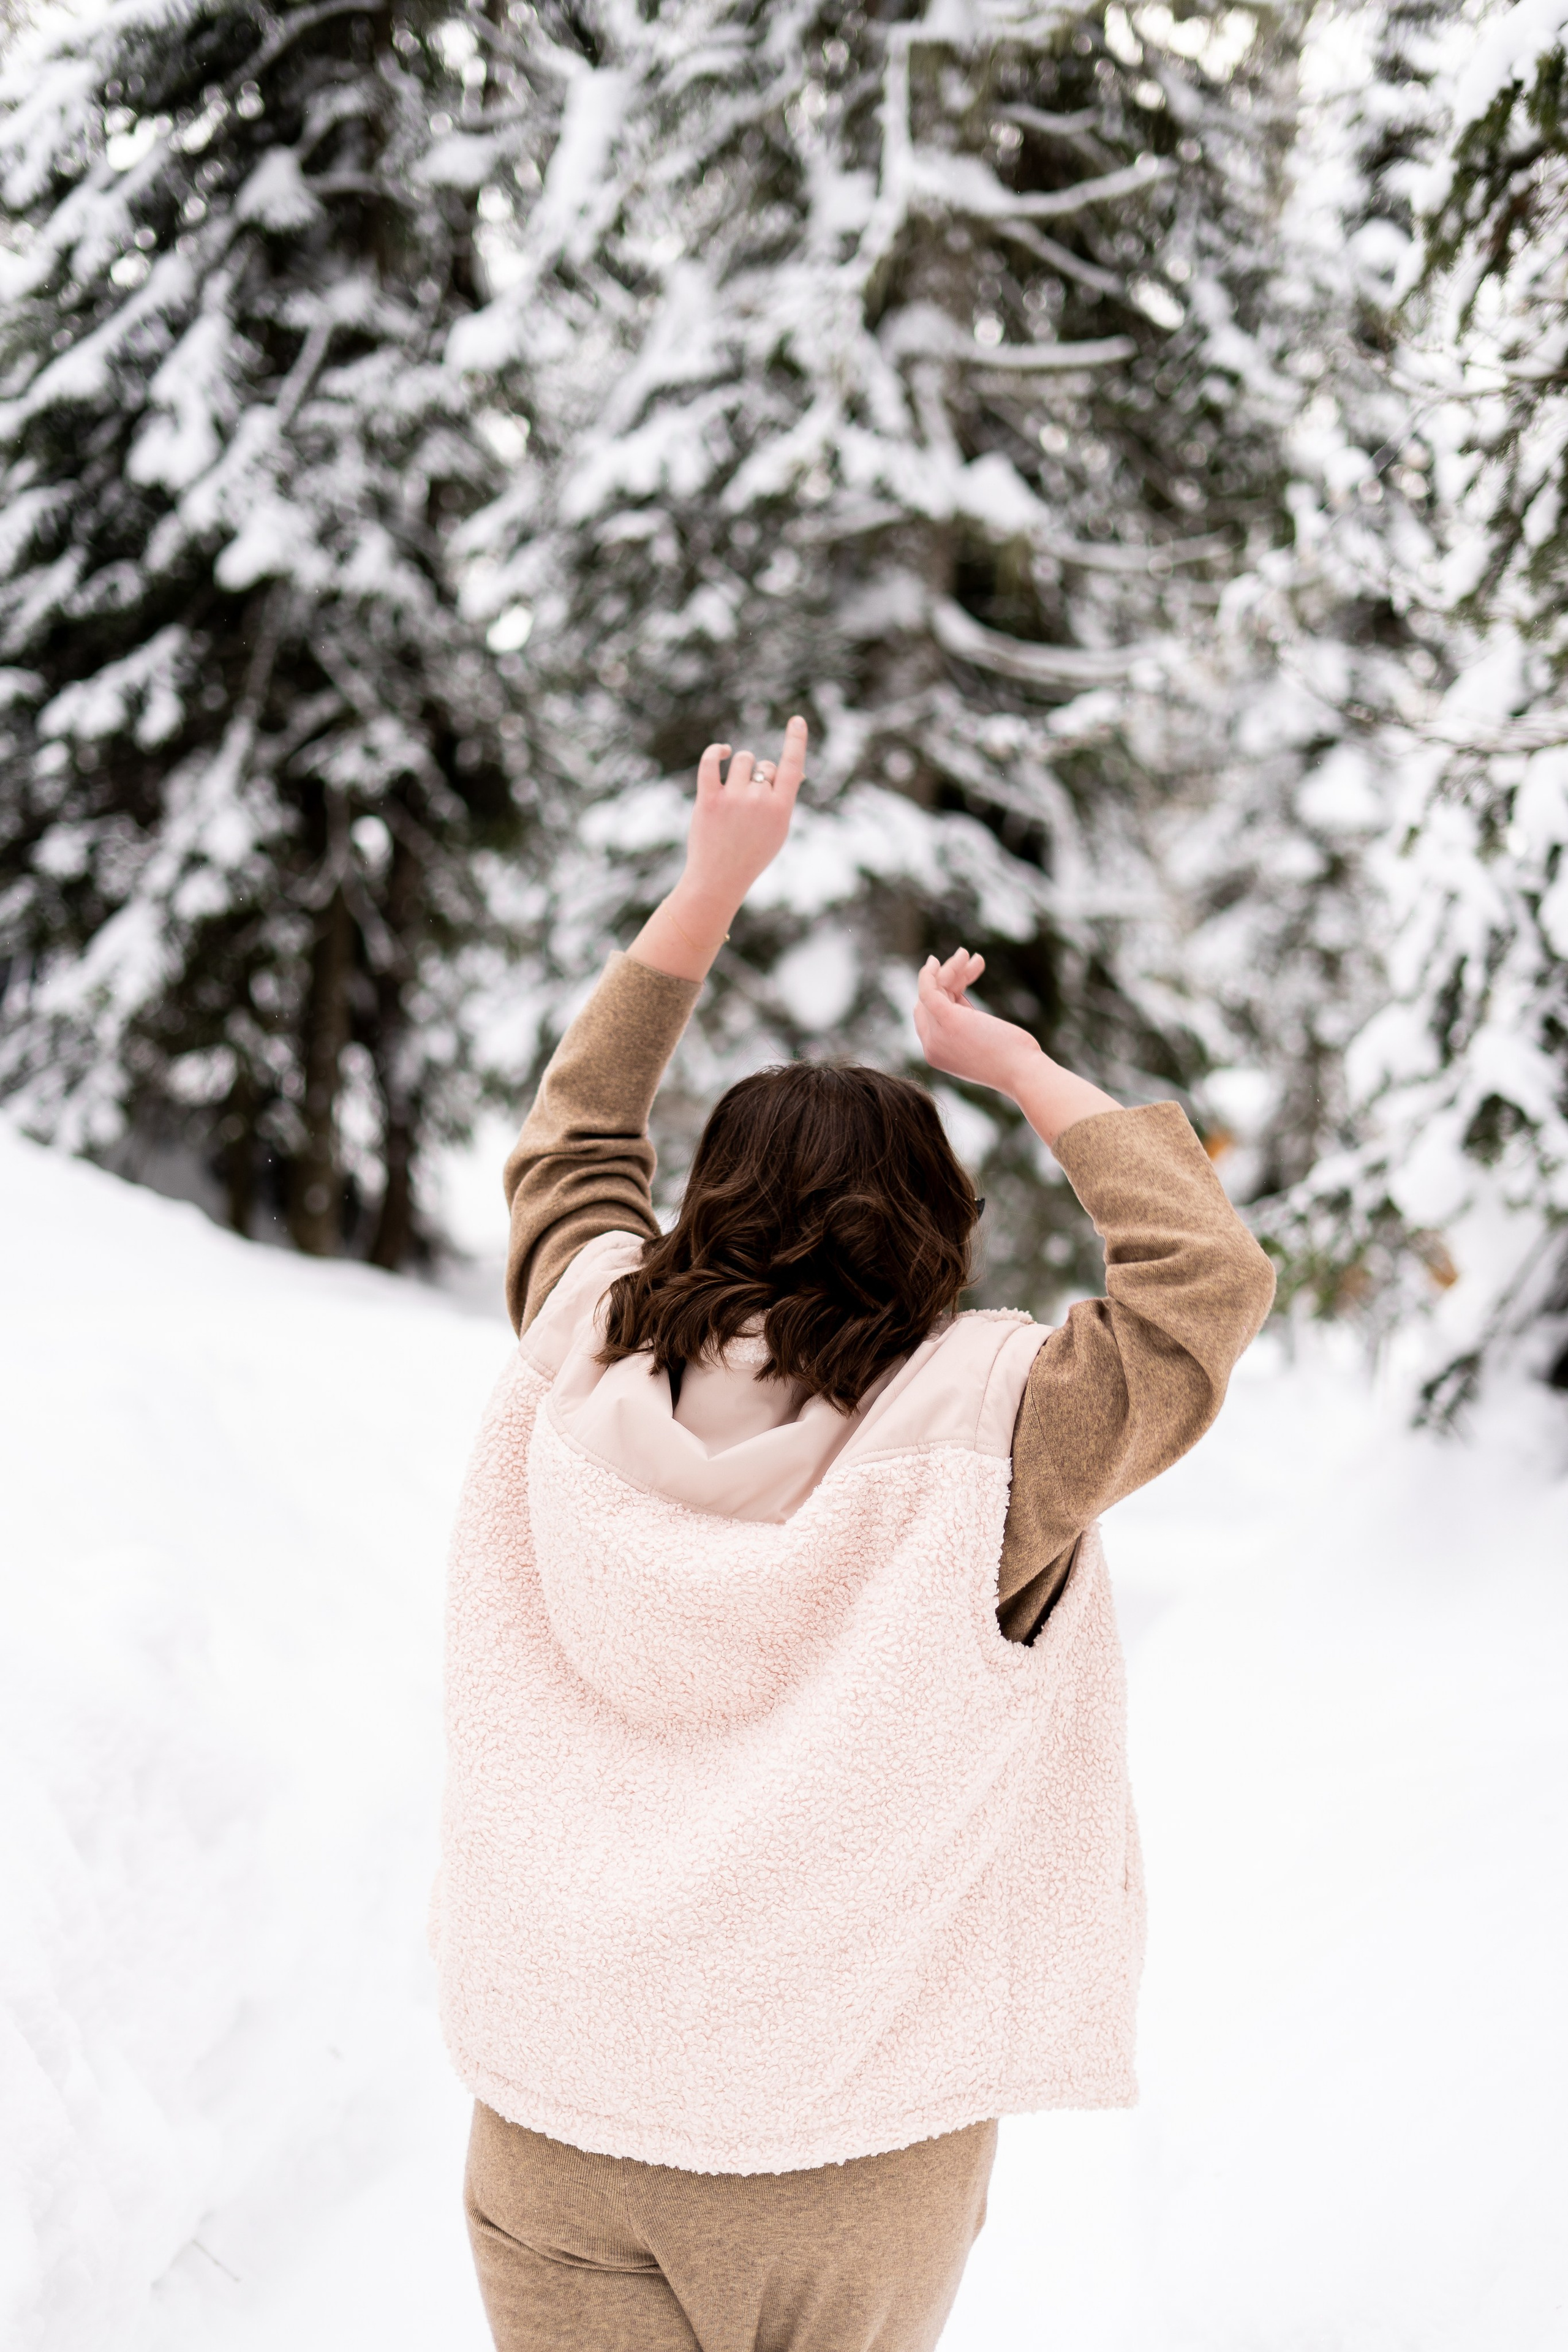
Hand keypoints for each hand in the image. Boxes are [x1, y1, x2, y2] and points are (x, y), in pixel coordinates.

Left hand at [627, 717, 807, 980]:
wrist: (719, 879)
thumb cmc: (751, 854)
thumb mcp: (777, 830)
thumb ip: (783, 799)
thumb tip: (791, 770)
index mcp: (781, 809)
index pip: (792, 767)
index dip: (796, 740)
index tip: (797, 720)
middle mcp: (760, 801)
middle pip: (763, 765)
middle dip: (759, 774)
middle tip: (751, 799)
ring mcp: (734, 799)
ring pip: (743, 760)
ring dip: (740, 765)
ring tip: (735, 787)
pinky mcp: (709, 800)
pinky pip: (712, 762)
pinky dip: (717, 752)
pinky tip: (722, 752)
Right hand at [914, 948, 1041, 1097]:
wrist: (1024, 1073)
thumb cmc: (1015, 1060)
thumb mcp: (985, 1040)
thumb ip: (968, 1024)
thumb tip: (961, 998)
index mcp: (938, 1056)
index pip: (929, 1019)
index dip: (943, 996)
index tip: (962, 981)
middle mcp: (932, 1047)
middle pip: (929, 1003)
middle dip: (947, 979)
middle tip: (970, 962)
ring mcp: (937, 1034)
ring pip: (933, 991)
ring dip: (949, 968)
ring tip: (968, 954)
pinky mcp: (947, 1019)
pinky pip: (929, 989)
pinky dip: (929, 973)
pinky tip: (935, 960)